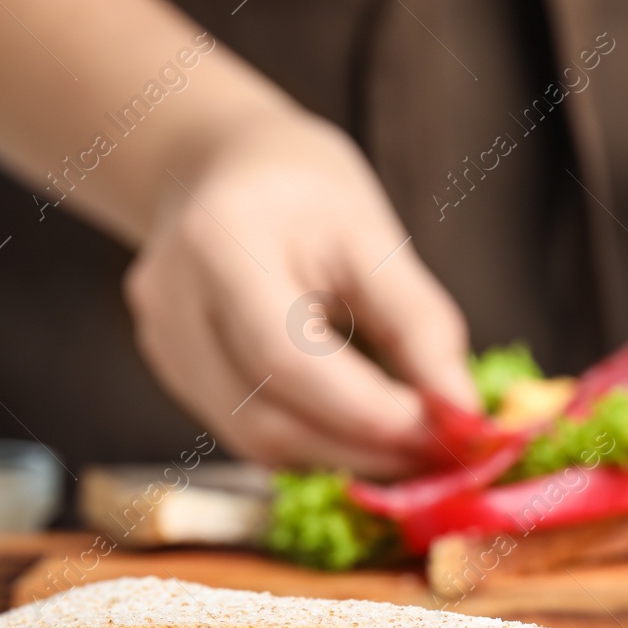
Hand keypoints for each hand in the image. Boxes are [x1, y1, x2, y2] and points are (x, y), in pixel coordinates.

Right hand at [125, 107, 477, 477]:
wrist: (220, 169)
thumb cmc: (304, 189)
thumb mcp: (376, 235)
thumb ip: (421, 326)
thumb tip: (462, 413)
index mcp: (222, 242)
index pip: (286, 358)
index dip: (365, 411)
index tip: (441, 431)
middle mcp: (174, 303)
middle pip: (265, 419)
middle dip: (363, 450)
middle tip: (439, 453)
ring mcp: (165, 345)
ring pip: (256, 443)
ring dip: (342, 457)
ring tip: (409, 444)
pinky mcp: (174, 373)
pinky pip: (248, 433)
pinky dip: (314, 443)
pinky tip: (359, 429)